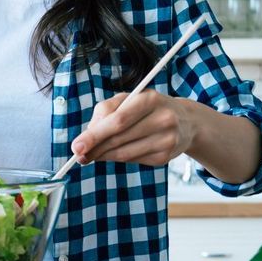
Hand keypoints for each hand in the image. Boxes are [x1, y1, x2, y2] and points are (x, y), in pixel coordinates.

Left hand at [69, 90, 195, 166]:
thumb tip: (86, 137)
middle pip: (119, 139)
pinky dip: (119, 158)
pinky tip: (114, 153)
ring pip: (124, 154)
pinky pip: (133, 161)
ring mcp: (167, 140)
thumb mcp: (129, 99)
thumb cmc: (148, 107)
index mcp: (150, 99)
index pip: (118, 120)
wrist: (185, 121)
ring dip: (103, 156)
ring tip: (91, 155)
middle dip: (95, 149)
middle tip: (78, 155)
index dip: (95, 135)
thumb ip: (105, 112)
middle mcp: (162, 120)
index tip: (76, 146)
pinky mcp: (165, 157)